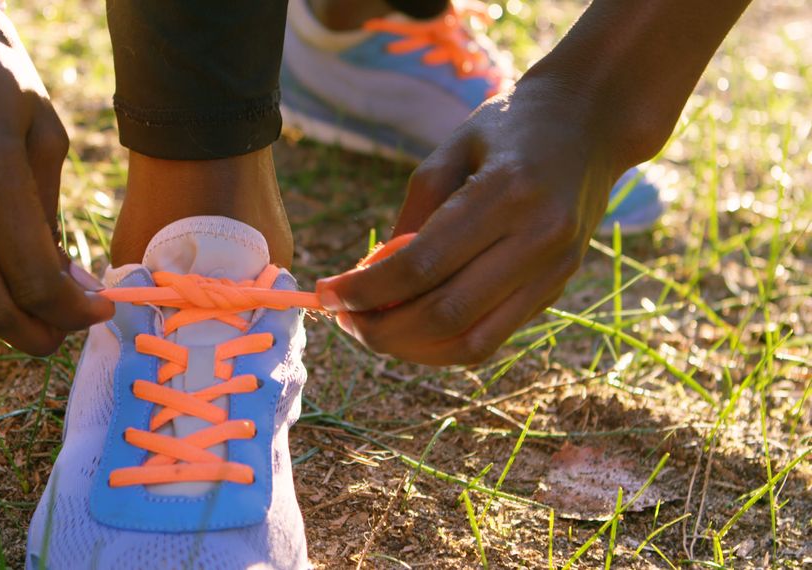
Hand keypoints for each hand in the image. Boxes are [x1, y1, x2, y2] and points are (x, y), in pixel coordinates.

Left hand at [317, 78, 621, 364]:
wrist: (592, 122)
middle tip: (343, 319)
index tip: (326, 293)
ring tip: (371, 329)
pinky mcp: (557, 289)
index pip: (422, 265)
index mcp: (508, 192)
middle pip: (445, 314)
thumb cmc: (510, 127)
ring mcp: (555, 271)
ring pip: (471, 343)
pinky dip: (441, 344)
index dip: (365, 290)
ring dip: (410, 348)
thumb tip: (371, 280)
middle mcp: (539, 238)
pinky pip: (491, 338)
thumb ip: (412, 216)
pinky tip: (410, 328)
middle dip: (381, 329)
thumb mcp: (451, 148)